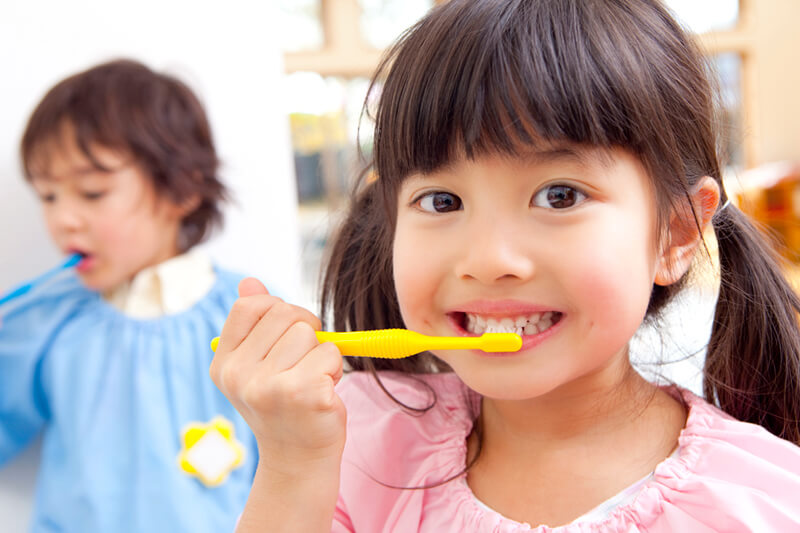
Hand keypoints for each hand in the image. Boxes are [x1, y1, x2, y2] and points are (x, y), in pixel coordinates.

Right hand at [210, 278, 345, 477]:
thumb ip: (255, 323)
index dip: (278, 311)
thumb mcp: (259, 364)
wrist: (298, 460)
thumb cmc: (284, 405)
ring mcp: (268, 386)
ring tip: (311, 382)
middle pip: (286, 314)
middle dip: (305, 332)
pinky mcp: (302, 393)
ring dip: (321, 354)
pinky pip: (330, 353)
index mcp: (224, 363)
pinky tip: (322, 395)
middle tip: (303, 365)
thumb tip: (249, 281)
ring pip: (310, 333)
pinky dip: (334, 370)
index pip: (250, 305)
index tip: (286, 334)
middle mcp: (238, 375)